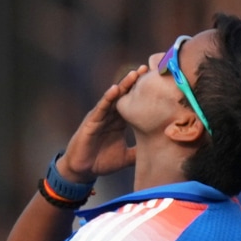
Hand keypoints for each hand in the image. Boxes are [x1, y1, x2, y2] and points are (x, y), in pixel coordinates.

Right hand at [57, 64, 148, 182]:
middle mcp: (110, 117)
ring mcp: (100, 117)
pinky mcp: (91, 122)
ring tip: (134, 74)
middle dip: (135, 83)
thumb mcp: (126, 157)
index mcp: (119, 122)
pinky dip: (107, 99)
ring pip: (113, 98)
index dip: (143, 94)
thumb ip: (139, 152)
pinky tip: (115, 89)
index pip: (132, 104)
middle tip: (147, 69)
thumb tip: (158, 153)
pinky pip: (100, 108)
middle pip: (124, 96)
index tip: (157, 82)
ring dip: (123, 85)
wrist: (82, 171)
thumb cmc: (102, 162)